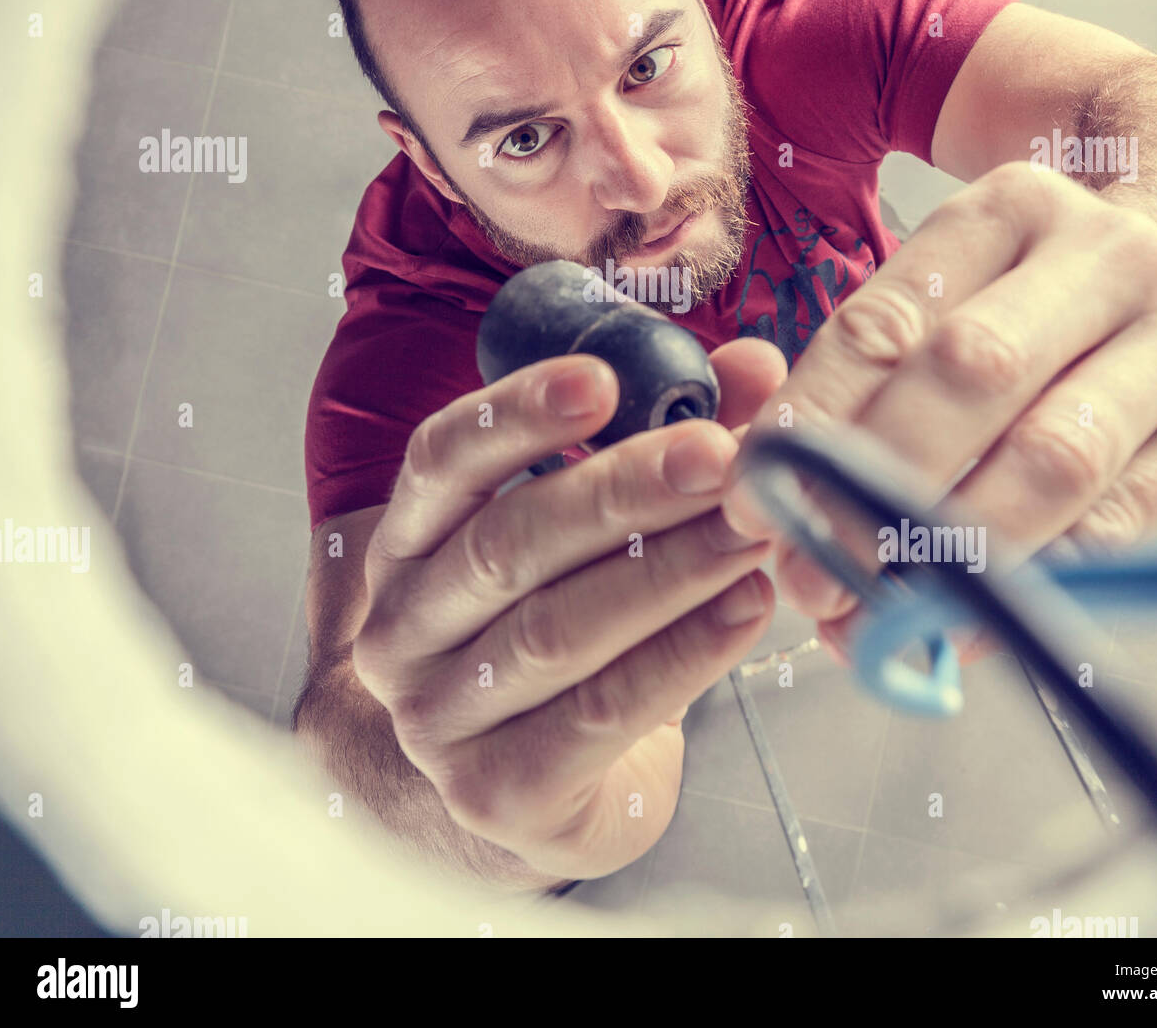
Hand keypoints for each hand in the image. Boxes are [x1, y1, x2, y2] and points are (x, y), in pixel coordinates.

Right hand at [351, 336, 788, 882]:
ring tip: (752, 529)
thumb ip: (668, 442)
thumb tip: (755, 364)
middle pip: (509, 542)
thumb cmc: (572, 634)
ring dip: (669, 570)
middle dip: (624, 490)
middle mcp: (401, 629)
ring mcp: (437, 719)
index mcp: (409, 543)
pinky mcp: (496, 792)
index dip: (516, 414)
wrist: (546, 789)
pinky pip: (600, 712)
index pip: (439, 461)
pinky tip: (746, 610)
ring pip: (557, 628)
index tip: (603, 379)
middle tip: (719, 455)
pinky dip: (682, 655)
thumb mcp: (601, 535)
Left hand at [722, 162, 1156, 664]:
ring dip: (948, 550)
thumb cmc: (1036, 299)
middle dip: (876, 488)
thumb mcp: (956, 289)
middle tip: (809, 570)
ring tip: (874, 608)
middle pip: (972, 376)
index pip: (887, 319)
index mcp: (1013, 208)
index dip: (812, 417)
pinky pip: (1114, 529)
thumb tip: (768, 492)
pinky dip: (1024, 586)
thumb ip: (869, 372)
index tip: (755, 493)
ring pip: (1052, 458)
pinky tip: (961, 622)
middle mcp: (1109, 259)